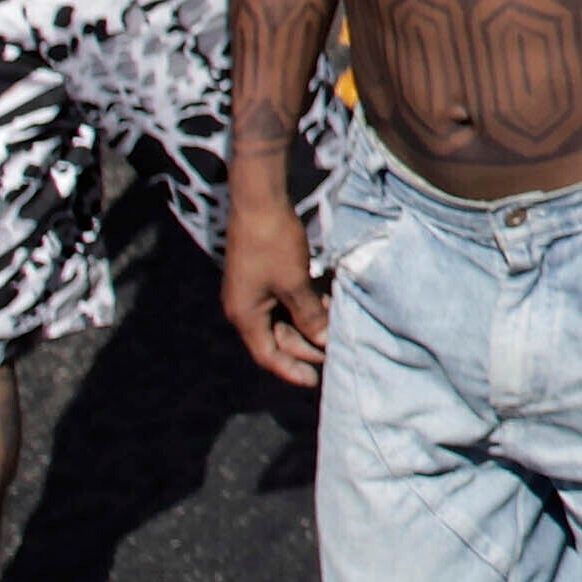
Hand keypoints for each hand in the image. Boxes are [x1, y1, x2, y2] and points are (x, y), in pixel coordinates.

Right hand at [224, 186, 331, 389]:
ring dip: (308, 324)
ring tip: (336, 327)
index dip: (292, 370)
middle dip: (306, 346)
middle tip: (335, 352)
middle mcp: (245, 307)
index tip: (315, 382)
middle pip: (277, 338)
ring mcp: (253, 290)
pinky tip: (328, 302)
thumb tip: (323, 342)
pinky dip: (305, 305)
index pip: (268, 355)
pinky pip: (285, 300)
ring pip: (284, 319)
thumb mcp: (295, 283)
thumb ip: (309, 315)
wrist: (259, 199)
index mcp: (246, 316)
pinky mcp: (264, 275)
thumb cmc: (273, 243)